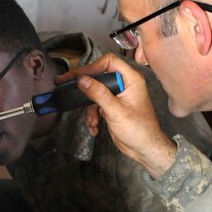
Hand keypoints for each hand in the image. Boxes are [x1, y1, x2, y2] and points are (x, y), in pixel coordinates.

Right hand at [57, 53, 176, 178]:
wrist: (144, 149)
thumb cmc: (138, 130)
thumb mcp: (116, 111)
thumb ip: (98, 94)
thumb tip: (82, 79)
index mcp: (131, 79)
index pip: (109, 62)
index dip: (92, 67)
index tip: (77, 76)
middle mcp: (124, 84)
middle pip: (99, 77)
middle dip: (85, 90)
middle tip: (67, 88)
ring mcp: (118, 96)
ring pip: (95, 94)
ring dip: (90, 110)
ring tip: (93, 122)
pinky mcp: (112, 107)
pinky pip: (96, 105)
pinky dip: (93, 116)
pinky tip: (95, 128)